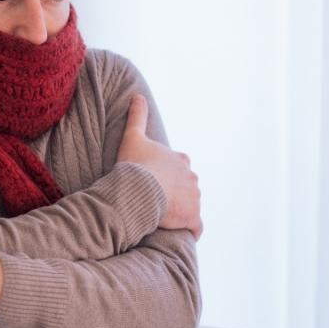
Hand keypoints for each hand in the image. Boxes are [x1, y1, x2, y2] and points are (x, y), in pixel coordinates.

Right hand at [117, 94, 202, 239]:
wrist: (140, 188)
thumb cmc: (136, 164)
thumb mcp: (133, 136)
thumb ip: (137, 116)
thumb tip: (138, 95)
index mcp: (181, 159)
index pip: (178, 167)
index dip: (166, 174)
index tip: (153, 180)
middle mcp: (192, 177)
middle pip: (186, 186)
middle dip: (175, 192)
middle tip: (155, 200)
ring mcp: (195, 198)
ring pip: (190, 205)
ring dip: (180, 210)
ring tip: (162, 217)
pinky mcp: (193, 217)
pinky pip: (195, 227)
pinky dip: (190, 229)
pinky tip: (180, 232)